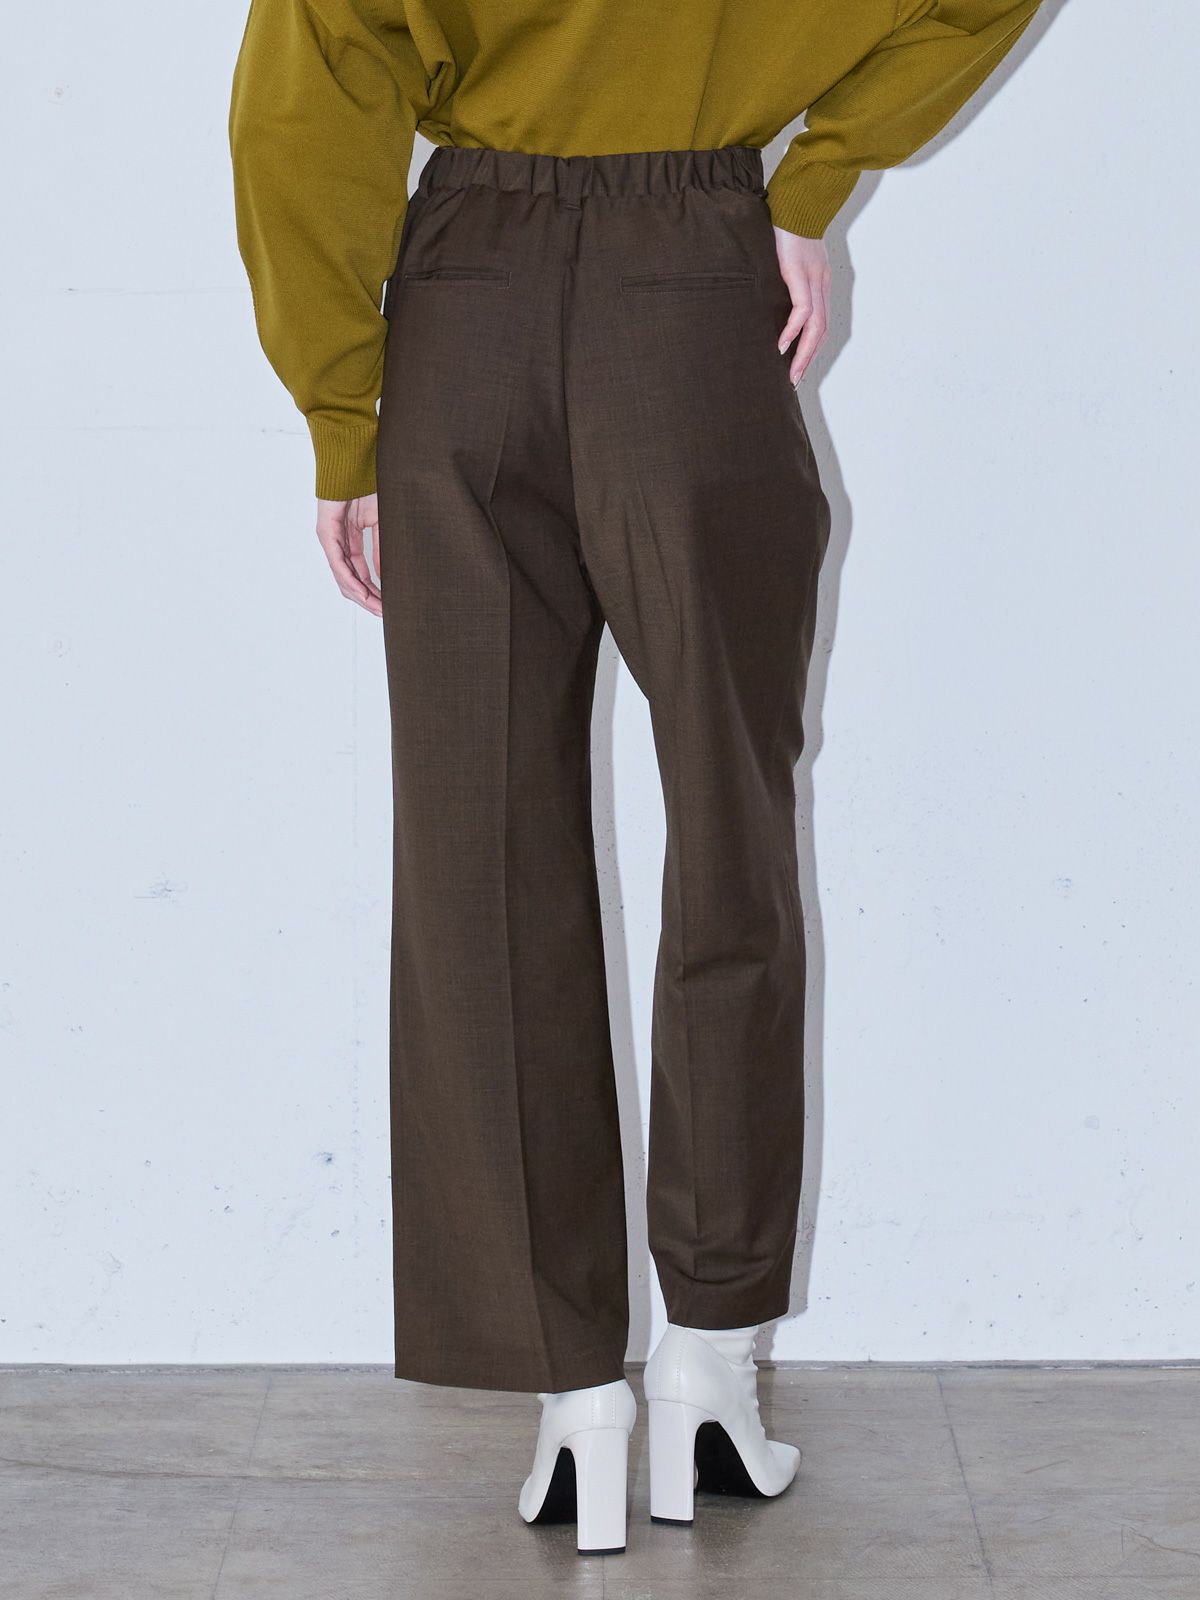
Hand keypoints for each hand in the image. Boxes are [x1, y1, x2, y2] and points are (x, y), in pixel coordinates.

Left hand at [316, 495, 381, 615]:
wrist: (356, 465)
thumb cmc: (367, 486)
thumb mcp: (380, 524)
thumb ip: (380, 549)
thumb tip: (383, 574)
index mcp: (350, 540)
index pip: (360, 573)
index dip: (373, 590)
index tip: (387, 604)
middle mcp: (338, 543)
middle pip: (350, 580)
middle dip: (367, 599)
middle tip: (383, 612)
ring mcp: (330, 539)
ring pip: (342, 576)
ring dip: (360, 595)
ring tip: (376, 607)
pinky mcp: (326, 533)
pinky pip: (338, 563)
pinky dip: (350, 579)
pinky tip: (362, 591)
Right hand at [772, 228, 830, 384]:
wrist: (795, 199)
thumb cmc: (786, 224)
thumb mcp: (785, 258)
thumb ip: (782, 277)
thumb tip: (765, 294)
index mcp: (818, 282)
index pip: (819, 324)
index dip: (810, 348)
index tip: (797, 367)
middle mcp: (820, 285)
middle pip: (820, 332)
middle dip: (807, 360)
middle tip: (794, 382)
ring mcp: (813, 281)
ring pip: (815, 328)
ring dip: (803, 354)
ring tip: (791, 374)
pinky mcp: (801, 276)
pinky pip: (802, 312)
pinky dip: (793, 332)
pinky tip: (782, 346)